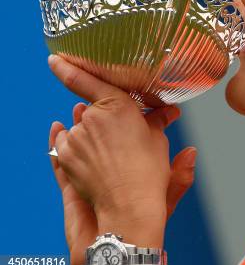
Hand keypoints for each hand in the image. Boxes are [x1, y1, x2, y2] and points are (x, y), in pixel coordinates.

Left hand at [48, 55, 197, 264]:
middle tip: (118, 136)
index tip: (54, 59)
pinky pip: (64, 144)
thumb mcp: (158, 142)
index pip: (88, 80)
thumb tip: (169, 112)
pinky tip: (89, 157)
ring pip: (78, 129)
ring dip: (88, 136)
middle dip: (101, 119)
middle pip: (90, 110)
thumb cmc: (148, 173)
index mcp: (119, 106)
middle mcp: (93, 117)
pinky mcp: (65, 155)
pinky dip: (73, 147)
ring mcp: (76, 136)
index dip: (68, 68)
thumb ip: (157, 121)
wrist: (129, 205)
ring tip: (108, 156)